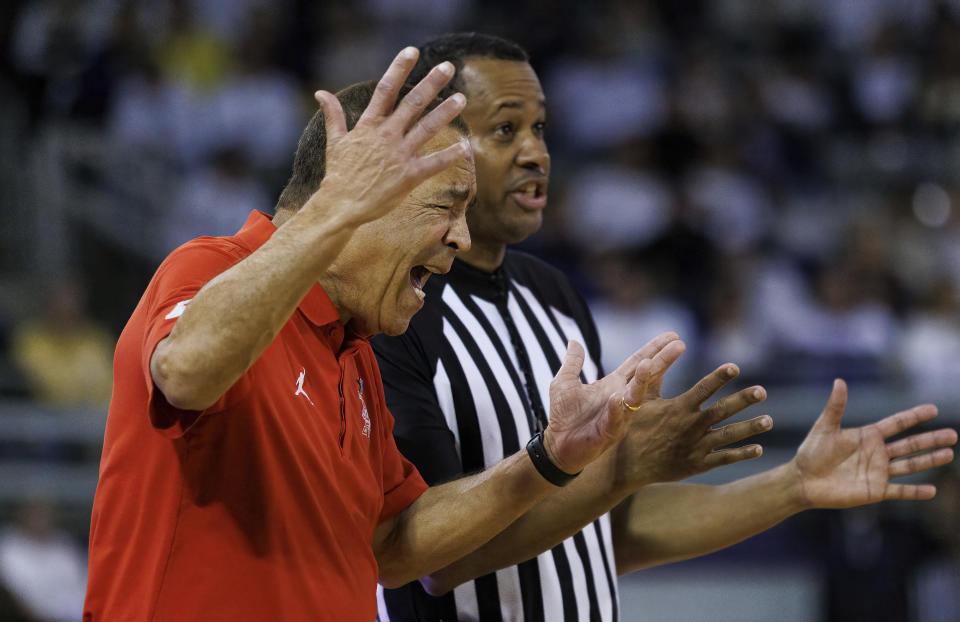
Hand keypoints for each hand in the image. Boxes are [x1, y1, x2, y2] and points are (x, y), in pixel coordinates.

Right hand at [308, 47, 470, 225]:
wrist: (340, 206)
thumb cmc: (338, 175)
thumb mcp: (334, 142)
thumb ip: (333, 115)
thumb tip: (320, 93)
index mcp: (368, 125)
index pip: (386, 89)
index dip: (399, 68)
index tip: (413, 51)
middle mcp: (386, 136)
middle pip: (413, 103)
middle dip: (432, 83)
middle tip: (448, 67)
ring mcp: (399, 155)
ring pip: (427, 128)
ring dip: (446, 112)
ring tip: (461, 98)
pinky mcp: (408, 176)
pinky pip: (434, 163)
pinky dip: (450, 155)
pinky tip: (465, 146)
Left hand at [543, 333, 681, 473]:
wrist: (557, 444)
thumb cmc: (564, 415)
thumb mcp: (565, 382)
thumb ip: (573, 362)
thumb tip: (574, 341)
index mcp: (612, 384)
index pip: (637, 362)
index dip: (654, 349)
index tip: (673, 335)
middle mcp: (620, 398)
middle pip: (645, 375)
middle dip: (662, 359)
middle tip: (680, 344)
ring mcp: (618, 415)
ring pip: (634, 397)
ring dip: (641, 381)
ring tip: (649, 363)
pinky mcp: (608, 432)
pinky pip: (615, 419)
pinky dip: (616, 408)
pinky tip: (617, 397)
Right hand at [612, 356, 771, 488]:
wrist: (628, 465)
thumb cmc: (634, 428)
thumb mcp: (640, 402)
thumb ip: (651, 379)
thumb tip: (654, 356)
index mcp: (679, 408)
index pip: (704, 388)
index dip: (720, 376)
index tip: (735, 366)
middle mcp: (691, 426)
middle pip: (723, 410)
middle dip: (743, 400)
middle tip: (762, 391)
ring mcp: (697, 446)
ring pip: (729, 435)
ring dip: (750, 427)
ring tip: (769, 420)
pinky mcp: (699, 464)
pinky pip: (724, 458)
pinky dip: (742, 454)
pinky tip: (759, 448)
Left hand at [793, 379, 957, 507]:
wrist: (804, 480)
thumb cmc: (811, 452)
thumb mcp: (824, 427)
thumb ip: (835, 407)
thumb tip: (839, 381)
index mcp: (868, 436)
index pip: (896, 424)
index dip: (914, 417)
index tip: (933, 409)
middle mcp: (877, 453)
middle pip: (910, 444)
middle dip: (931, 439)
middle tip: (953, 435)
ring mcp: (878, 472)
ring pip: (910, 465)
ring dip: (929, 460)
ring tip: (948, 454)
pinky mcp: (875, 490)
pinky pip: (899, 491)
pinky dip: (915, 492)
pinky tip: (931, 490)